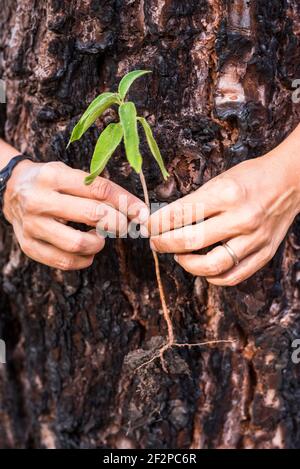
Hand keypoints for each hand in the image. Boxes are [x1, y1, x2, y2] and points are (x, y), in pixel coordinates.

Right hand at [3, 160, 147, 269]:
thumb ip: (99, 189)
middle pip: (92, 215)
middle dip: (117, 223)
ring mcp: (31, 225)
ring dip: (99, 244)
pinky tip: (87, 251)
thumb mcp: (70, 174)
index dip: (126, 202)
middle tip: (124, 226)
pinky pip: (64, 261)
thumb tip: (137, 212)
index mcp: (52, 176)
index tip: (142, 213)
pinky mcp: (28, 246)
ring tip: (98, 237)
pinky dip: (84, 260)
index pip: (98, 189)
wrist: (11, 191)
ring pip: (78, 244)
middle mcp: (39, 200)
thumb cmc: (50, 183)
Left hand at [149, 136, 299, 285]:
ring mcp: (254, 239)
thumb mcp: (220, 180)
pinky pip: (234, 276)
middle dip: (164, 244)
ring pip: (211, 265)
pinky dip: (213, 278)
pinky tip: (202, 269)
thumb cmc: (251, 177)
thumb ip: (196, 202)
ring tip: (178, 256)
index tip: (148, 226)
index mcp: (226, 194)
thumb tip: (165, 221)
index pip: (180, 214)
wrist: (290, 181)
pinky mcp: (264, 253)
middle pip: (190, 241)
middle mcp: (241, 218)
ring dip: (186, 264)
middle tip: (155, 242)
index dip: (157, 223)